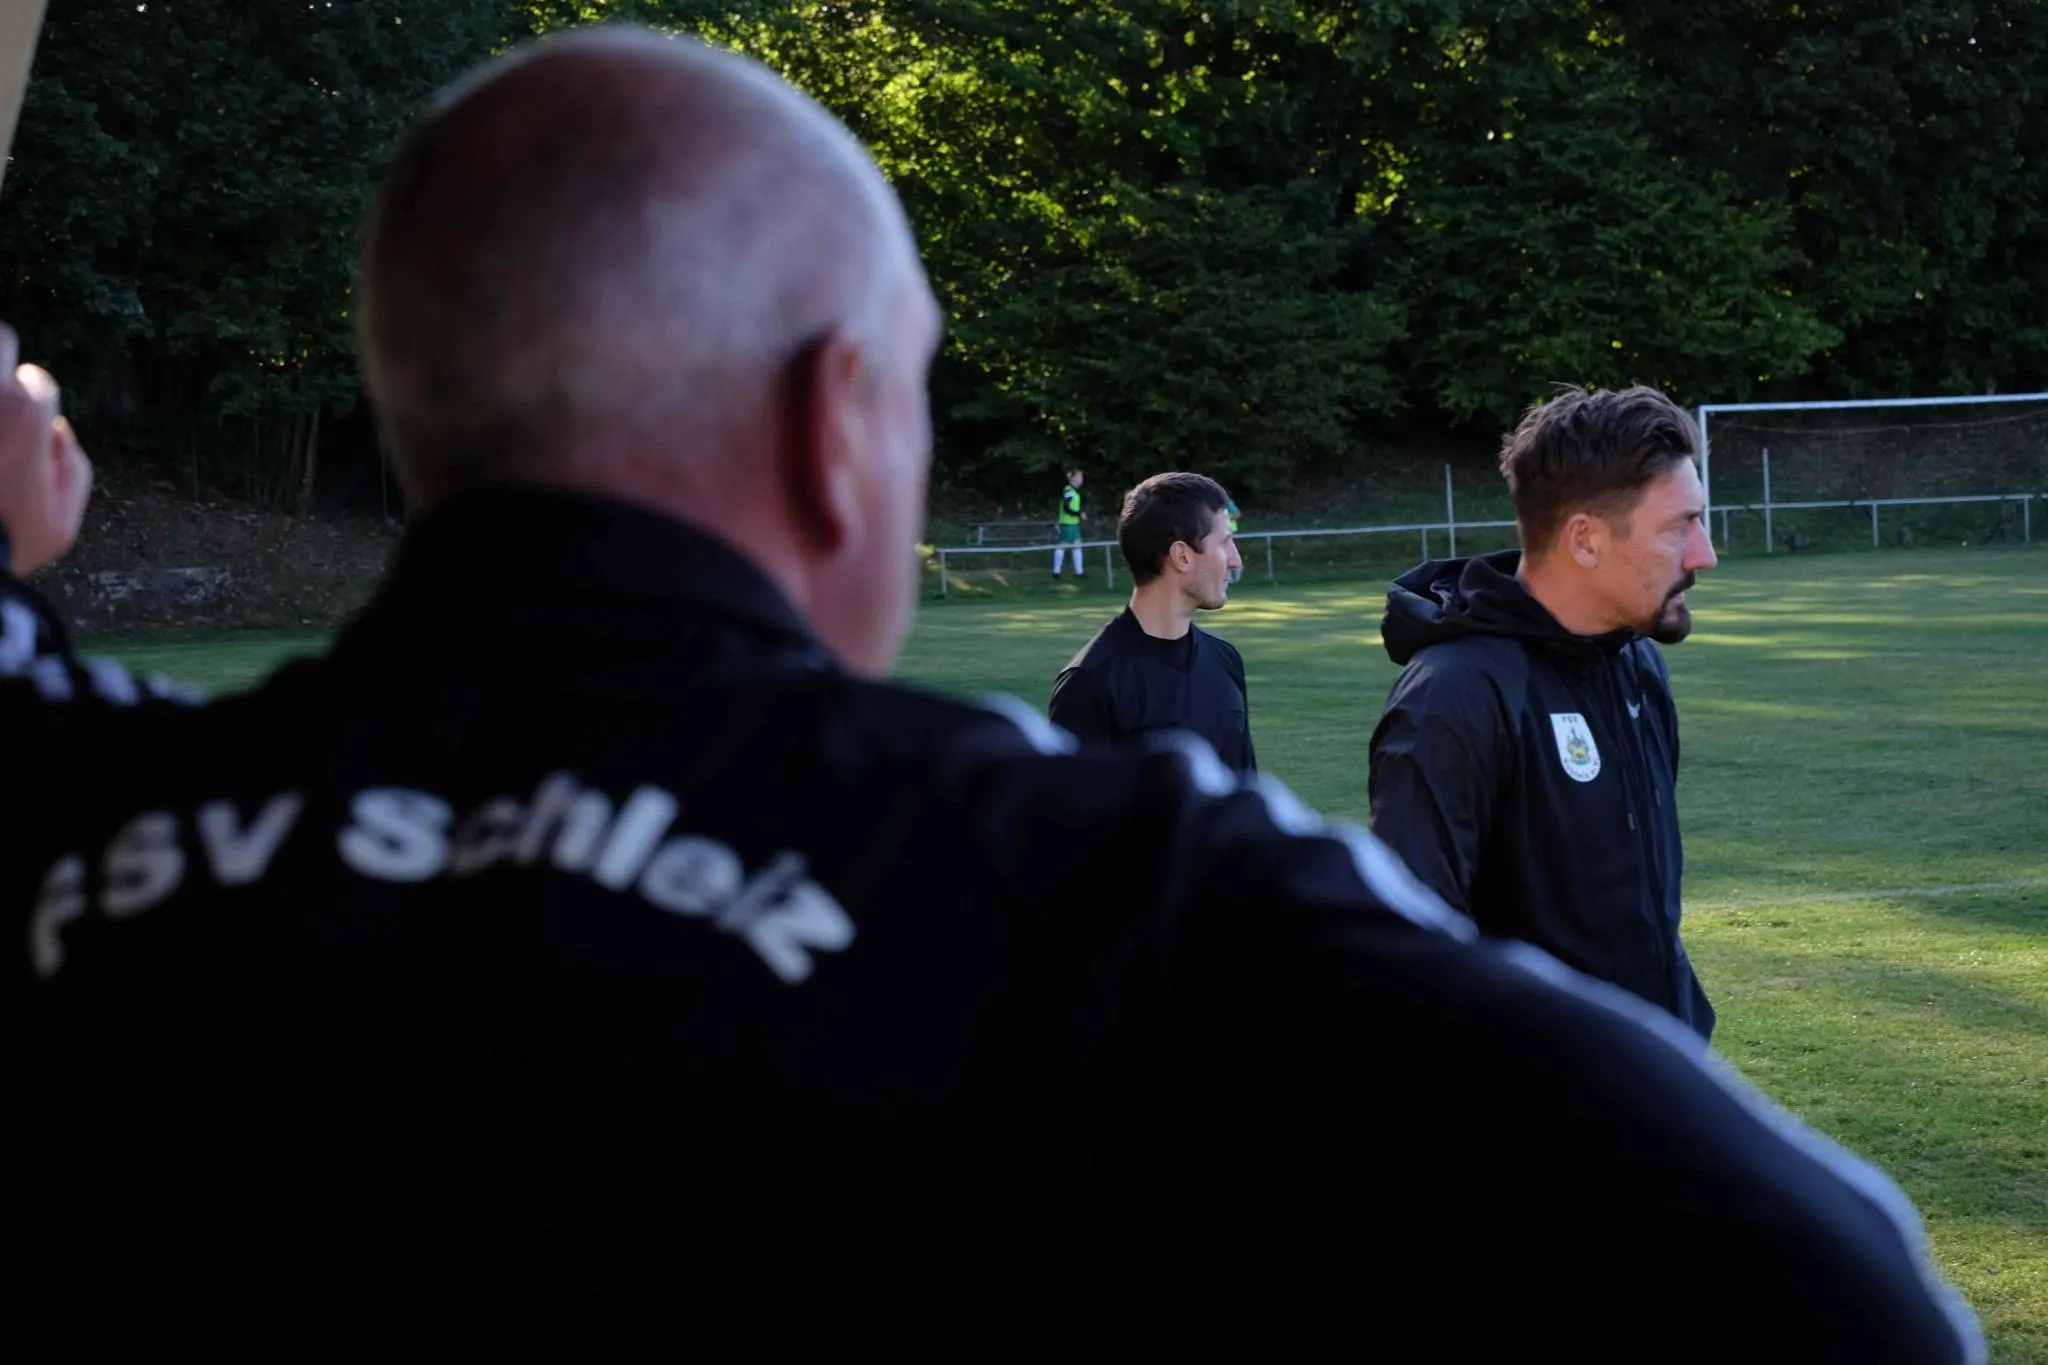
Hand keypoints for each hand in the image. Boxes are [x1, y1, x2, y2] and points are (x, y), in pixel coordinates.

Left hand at [0, 323, 92, 575]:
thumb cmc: (6, 545)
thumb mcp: (62, 525)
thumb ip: (74, 468)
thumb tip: (57, 431)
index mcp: (30, 418)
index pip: (39, 380)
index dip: (38, 402)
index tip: (30, 428)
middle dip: (3, 362)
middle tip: (5, 398)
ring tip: (0, 420)